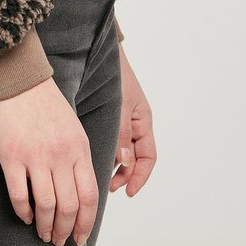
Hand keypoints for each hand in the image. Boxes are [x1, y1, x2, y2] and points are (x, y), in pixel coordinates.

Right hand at [0, 76, 98, 245]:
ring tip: (42, 233)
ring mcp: (36, 156)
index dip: (86, 222)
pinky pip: (19, 194)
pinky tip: (25, 217)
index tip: (80, 237)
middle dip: (65, 229)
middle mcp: (61, 154)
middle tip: (58, 240)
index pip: (89, 196)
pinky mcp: (11, 155)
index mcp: (79, 147)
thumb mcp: (72, 126)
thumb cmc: (44, 101)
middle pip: (69, 206)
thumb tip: (80, 188)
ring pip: (46, 205)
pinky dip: (23, 211)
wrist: (16, 76)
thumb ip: (77, 154)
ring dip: (45, 226)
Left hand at [110, 43, 156, 197]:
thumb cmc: (116, 76)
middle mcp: (136, 124)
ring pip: (125, 151)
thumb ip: (122, 134)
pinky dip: (109, 153)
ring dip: (117, 167)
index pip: (148, 157)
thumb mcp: (121, 106)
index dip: (140, 177)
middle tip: (110, 188)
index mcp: (144, 121)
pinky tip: (96, 159)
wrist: (103, 53)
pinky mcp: (112, 117)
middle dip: (126, 176)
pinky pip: (114, 141)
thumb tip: (125, 163)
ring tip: (103, 178)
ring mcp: (125, 121)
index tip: (128, 192)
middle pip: (136, 158)